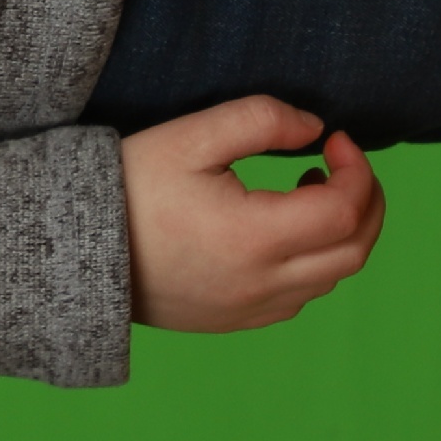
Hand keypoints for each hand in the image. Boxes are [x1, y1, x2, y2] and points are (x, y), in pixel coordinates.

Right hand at [121, 95, 385, 331]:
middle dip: (366, 202)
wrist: (73, 250)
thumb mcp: (190, 137)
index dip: (357, 169)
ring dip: (343, 233)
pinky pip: (300, 298)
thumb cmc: (128, 187)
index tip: (335, 140)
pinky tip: (285, 232)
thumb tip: (316, 129)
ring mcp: (250, 309)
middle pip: (354, 251)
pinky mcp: (234, 321)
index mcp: (253, 238)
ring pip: (332, 278)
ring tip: (310, 191)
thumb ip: (261, 119)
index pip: (345, 209)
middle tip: (344, 165)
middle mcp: (261, 284)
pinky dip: (315, 263)